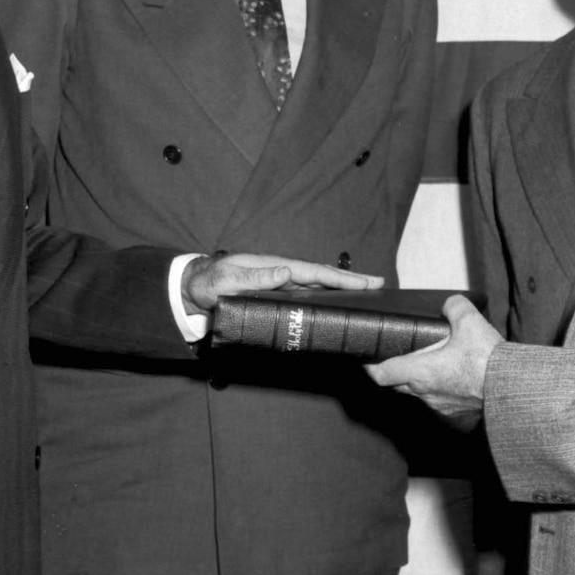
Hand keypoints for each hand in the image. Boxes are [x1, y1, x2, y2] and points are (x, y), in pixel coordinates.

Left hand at [181, 253, 383, 313]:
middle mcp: (283, 275)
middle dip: (351, 282)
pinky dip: (323, 300)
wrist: (193, 288)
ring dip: (341, 291)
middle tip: (380, 285)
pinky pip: (305, 298)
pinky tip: (335, 307)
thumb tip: (286, 272)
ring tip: (366, 296)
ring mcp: (280, 286)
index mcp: (276, 267)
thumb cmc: (210, 282)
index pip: (315, 273)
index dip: (341, 278)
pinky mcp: (276, 297)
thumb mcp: (228, 280)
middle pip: (323, 279)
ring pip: (317, 288)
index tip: (366, 281)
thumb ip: (255, 278)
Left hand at [364, 296, 501, 424]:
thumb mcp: (469, 321)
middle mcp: (426, 393)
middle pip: (397, 386)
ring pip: (420, 395)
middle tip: (398, 358)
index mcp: (420, 372)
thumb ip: (454, 306)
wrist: (512, 390)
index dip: (371, 366)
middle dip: (395, 373)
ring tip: (432, 366)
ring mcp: (441, 407)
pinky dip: (442, 392)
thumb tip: (450, 304)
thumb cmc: (488, 361)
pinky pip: (441, 404)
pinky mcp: (457, 416)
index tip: (368, 359)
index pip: (382, 374)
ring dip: (421, 383)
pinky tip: (454, 381)